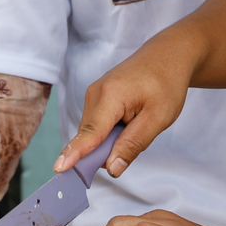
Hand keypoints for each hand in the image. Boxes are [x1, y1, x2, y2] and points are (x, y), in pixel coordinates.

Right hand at [55, 37, 198, 177]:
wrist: (167, 56)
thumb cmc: (166, 83)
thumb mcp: (158, 118)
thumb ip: (133, 144)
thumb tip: (111, 168)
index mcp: (110, 96)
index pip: (90, 133)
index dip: (75, 154)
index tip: (59, 169)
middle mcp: (95, 94)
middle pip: (90, 137)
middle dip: (107, 150)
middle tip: (138, 137)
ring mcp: (94, 95)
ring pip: (94, 133)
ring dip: (112, 140)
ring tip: (139, 122)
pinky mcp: (97, 98)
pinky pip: (98, 125)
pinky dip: (111, 131)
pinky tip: (130, 120)